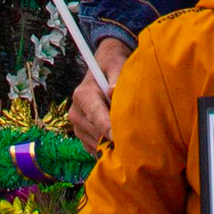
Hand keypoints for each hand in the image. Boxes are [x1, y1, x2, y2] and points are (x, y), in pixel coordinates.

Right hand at [69, 37, 128, 152]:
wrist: (103, 67)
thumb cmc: (113, 65)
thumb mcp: (116, 65)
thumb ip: (116, 78)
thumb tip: (112, 91)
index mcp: (83, 95)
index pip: (97, 117)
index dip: (110, 131)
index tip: (122, 140)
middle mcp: (76, 111)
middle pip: (97, 134)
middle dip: (116, 139)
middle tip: (137, 143)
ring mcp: (77, 125)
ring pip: (96, 143)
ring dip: (112, 145)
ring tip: (131, 141)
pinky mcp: (82, 134)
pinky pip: (95, 148)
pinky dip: (107, 148)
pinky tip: (121, 142)